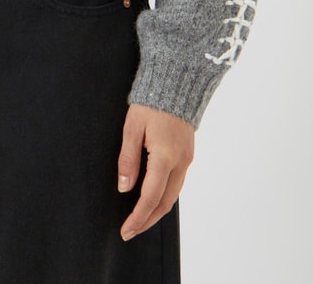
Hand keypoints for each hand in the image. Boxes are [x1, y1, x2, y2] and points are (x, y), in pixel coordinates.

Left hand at [117, 102, 194, 239]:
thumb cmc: (151, 101)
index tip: (125, 230)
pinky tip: (153, 198)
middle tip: (130, 231)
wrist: (177, 82)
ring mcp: (187, 159)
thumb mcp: (132, 126)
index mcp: (165, 156)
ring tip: (139, 219)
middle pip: (164, 202)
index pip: (150, 197)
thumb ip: (128, 159)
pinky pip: (177, 183)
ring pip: (173, 195)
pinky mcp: (188, 154)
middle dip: (147, 220)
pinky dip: (165, 196)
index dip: (137, 217)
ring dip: (157, 210)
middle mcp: (180, 162)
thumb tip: (124, 188)